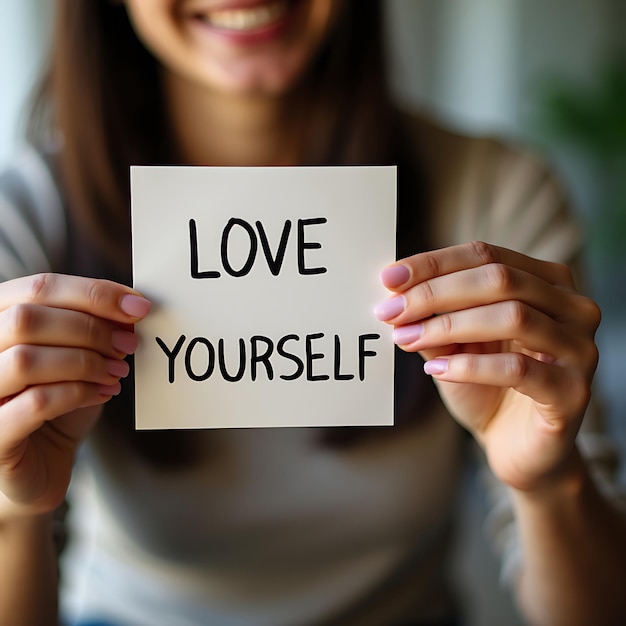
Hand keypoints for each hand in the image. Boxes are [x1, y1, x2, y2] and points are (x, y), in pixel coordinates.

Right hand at [0, 274, 150, 515]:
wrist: (41, 463)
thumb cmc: (58, 402)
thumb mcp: (78, 355)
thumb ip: (95, 326)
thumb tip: (132, 306)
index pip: (39, 287)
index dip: (93, 292)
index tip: (139, 306)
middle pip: (27, 318)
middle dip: (91, 329)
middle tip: (128, 345)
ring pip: (26, 360)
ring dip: (86, 362)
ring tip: (118, 371)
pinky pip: (36, 403)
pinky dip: (79, 393)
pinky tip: (104, 393)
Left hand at [375, 242, 600, 492]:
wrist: (516, 447)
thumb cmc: (487, 387)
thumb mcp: (455, 345)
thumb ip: (433, 317)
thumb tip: (393, 293)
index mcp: (546, 282)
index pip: (485, 255)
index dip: (433, 264)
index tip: (388, 277)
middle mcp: (572, 307)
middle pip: (499, 279)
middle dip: (435, 293)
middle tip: (390, 311)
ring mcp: (579, 348)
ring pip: (512, 317)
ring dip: (448, 326)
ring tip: (406, 338)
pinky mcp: (573, 392)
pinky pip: (518, 369)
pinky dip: (469, 367)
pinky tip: (435, 371)